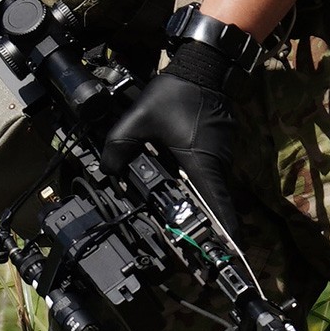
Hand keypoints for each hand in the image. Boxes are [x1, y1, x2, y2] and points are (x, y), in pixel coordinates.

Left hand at [102, 40, 242, 242]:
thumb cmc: (177, 93)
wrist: (202, 67)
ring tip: (178, 231)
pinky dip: (195, 193)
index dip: (222, 240)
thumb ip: (120, 144)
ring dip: (198, 213)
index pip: (221, 212)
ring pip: (210, 195)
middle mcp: (216, 168)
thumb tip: (107, 168)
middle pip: (216, 210)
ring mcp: (218, 161)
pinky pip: (206, 180)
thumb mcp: (139, 118)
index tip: (220, 262)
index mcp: (203, 167)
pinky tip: (174, 196)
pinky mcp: (213, 152)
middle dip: (204, 234)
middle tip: (189, 256)